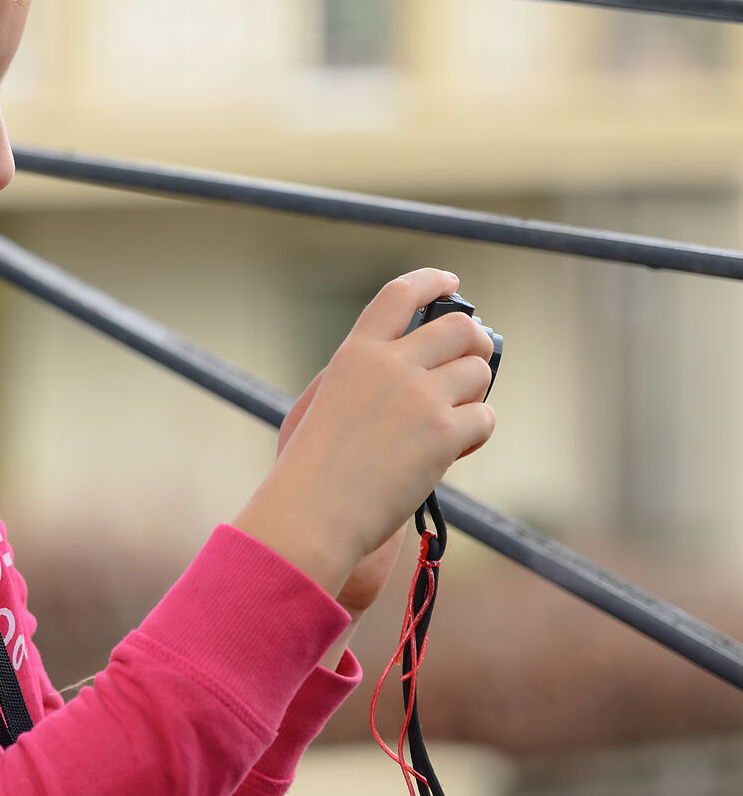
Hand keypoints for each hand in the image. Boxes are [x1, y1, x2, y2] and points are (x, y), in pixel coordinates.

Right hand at [234, 269, 494, 602]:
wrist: (313, 514)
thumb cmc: (310, 471)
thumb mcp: (318, 404)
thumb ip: (357, 376)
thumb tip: (403, 362)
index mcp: (356, 354)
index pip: (399, 294)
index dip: (431, 282)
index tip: (450, 283)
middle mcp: (390, 365)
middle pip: (460, 328)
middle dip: (475, 344)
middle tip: (471, 365)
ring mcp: (420, 397)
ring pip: (479, 372)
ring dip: (476, 394)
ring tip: (454, 422)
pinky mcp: (443, 434)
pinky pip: (485, 418)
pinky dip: (477, 434)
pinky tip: (454, 452)